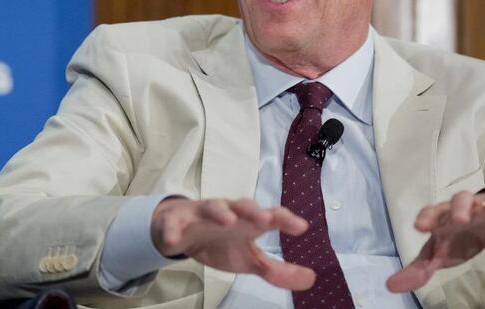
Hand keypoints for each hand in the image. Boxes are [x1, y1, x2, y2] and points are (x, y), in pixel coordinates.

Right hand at [151, 197, 315, 290]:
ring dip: (220, 212)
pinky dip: (172, 231)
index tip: (301, 227)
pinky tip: (173, 240)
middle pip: (242, 205)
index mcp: (247, 221)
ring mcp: (202, 214)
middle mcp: (228, 212)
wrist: (181, 231)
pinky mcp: (177, 222)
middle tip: (263, 218)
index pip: (270, 215)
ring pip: (212, 207)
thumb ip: (277, 270)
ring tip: (228, 221)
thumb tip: (312, 278)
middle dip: (252, 210)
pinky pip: (174, 225)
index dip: (285, 219)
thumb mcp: (250, 259)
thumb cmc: (220, 241)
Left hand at [386, 190, 484, 291]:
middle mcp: (470, 206)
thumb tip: (390, 285)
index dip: (427, 217)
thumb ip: (418, 269)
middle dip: (461, 207)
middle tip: (460, 219)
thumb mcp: (440, 254)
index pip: (434, 211)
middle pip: (463, 199)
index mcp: (447, 215)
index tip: (420, 227)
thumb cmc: (460, 237)